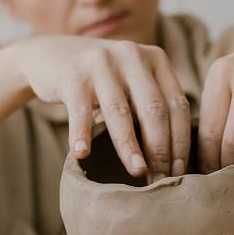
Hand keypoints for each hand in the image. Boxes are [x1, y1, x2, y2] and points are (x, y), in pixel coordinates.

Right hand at [9, 35, 191, 180]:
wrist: (51, 55)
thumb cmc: (102, 80)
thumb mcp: (133, 81)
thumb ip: (154, 103)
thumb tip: (178, 159)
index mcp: (155, 59)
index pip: (177, 104)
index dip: (182, 140)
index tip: (180, 171)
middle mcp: (132, 56)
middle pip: (154, 109)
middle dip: (160, 149)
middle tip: (161, 179)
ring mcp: (100, 63)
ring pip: (120, 112)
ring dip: (130, 146)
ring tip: (137, 172)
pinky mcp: (72, 75)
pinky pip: (79, 110)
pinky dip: (81, 134)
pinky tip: (82, 154)